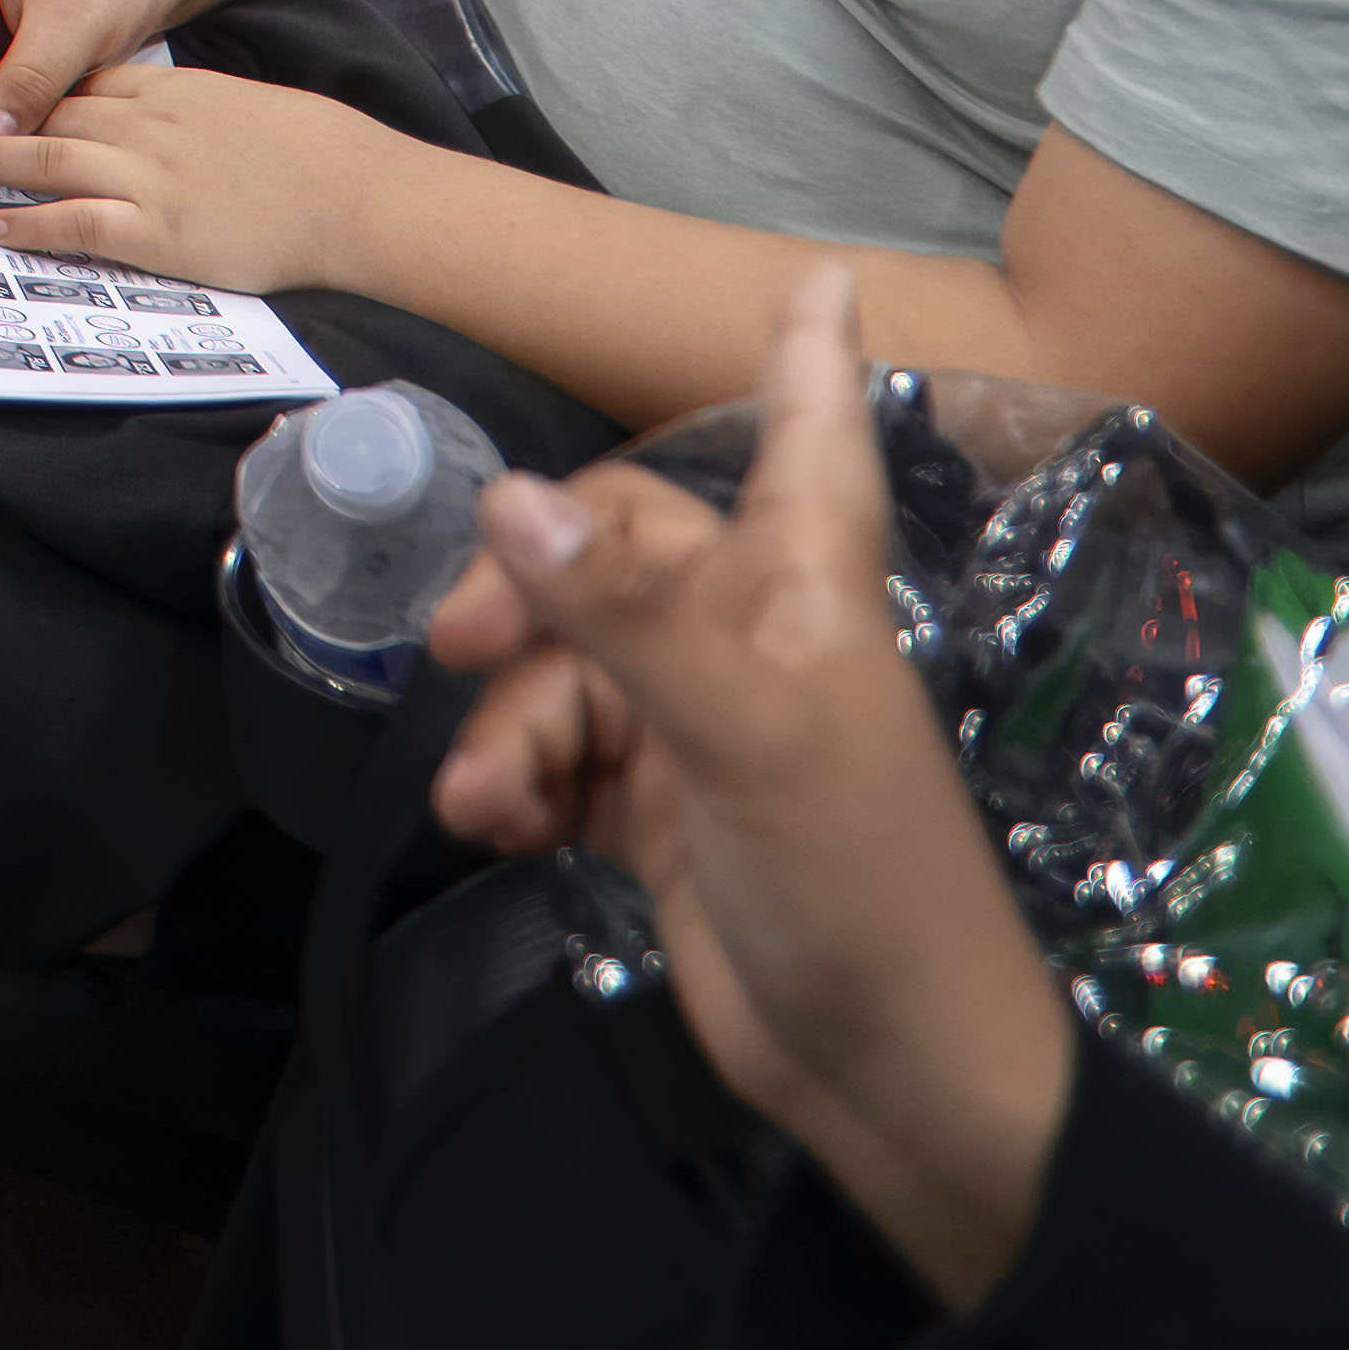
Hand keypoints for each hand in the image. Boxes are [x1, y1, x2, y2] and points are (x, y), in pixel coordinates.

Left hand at [0, 52, 408, 291]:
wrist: (354, 192)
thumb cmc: (320, 154)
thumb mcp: (248, 107)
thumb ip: (201, 111)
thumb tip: (182, 121)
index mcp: (172, 94)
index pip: (85, 85)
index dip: (31, 93)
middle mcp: (148, 129)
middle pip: (49, 115)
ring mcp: (150, 179)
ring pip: (46, 160)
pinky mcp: (159, 231)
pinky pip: (78, 223)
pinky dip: (30, 223)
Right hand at [427, 266, 1079, 1314]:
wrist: (891, 1075)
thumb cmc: (861, 880)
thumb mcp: (746, 731)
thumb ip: (626, 613)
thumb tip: (507, 500)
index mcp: (807, 588)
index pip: (811, 438)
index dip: (808, 358)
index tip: (812, 274)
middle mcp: (757, 637)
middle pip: (623, 551)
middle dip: (531, 588)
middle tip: (457, 641)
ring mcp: (707, 727)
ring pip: (569, 662)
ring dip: (511, 719)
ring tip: (489, 794)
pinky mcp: (663, 814)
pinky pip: (558, 755)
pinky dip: (514, 779)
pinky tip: (495, 822)